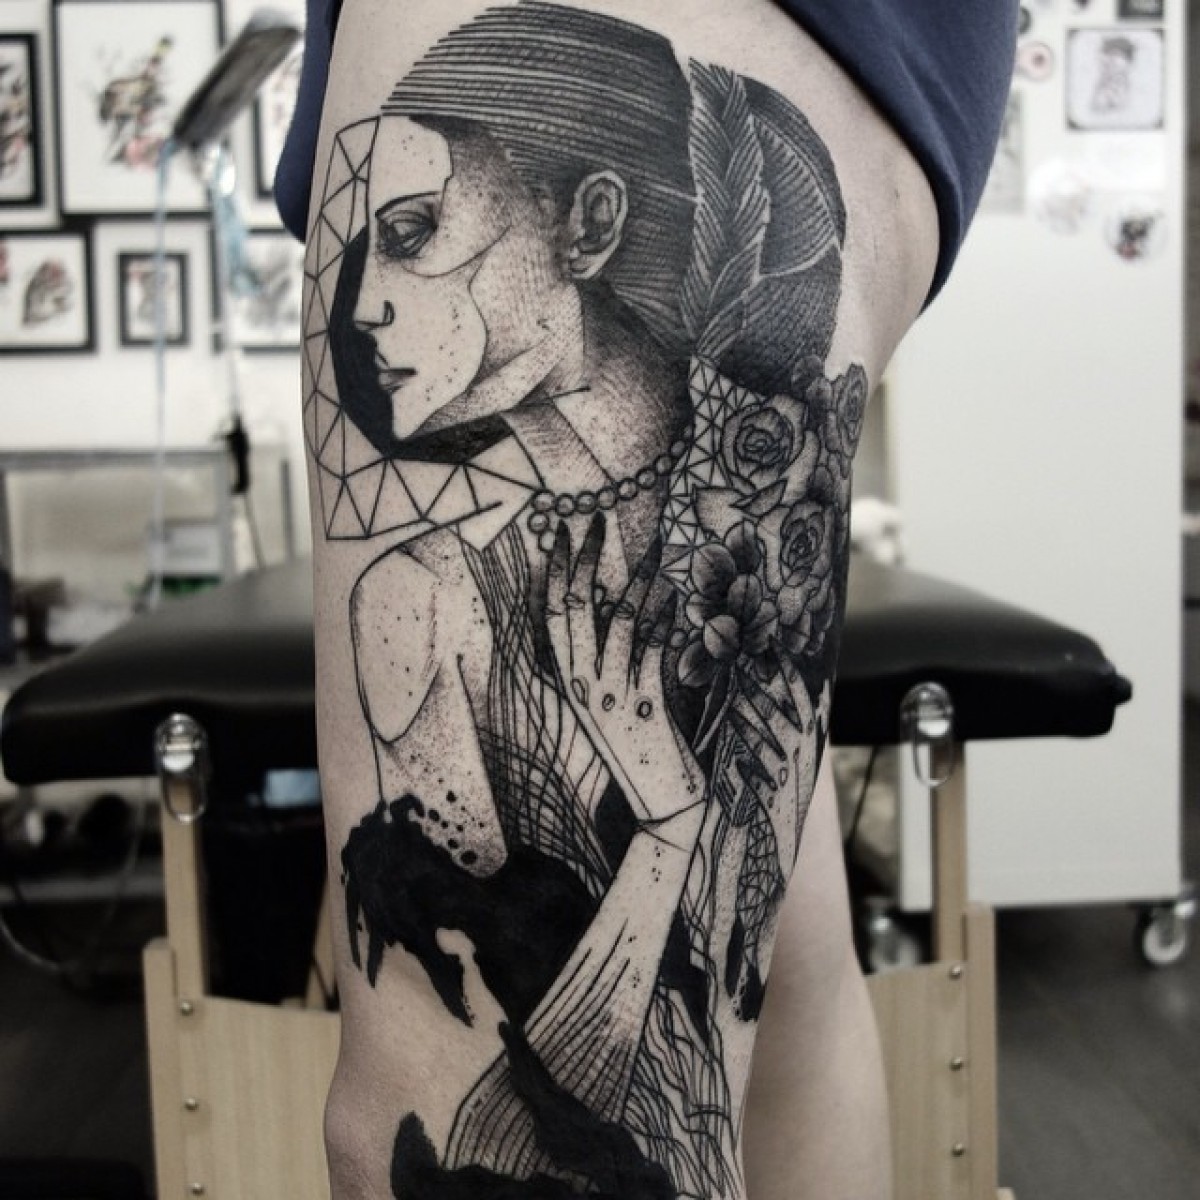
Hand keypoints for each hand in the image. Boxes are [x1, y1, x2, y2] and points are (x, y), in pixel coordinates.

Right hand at [544, 516, 704, 838]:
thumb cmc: (637, 741)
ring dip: (637, 581)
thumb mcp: (606, 698)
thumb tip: (606, 599)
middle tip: (599, 520)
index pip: (551, 613)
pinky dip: (664, 617)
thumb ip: (601, 656)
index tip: (567, 529)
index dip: (558, 569)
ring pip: (617, 623)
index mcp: (567, 681)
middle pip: (574, 609)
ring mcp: (609, 697)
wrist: (661, 795)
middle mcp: (580, 686)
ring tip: (653, 551)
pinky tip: (675, 596)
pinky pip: (652, 649)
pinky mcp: (643, 707)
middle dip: (586, 559)